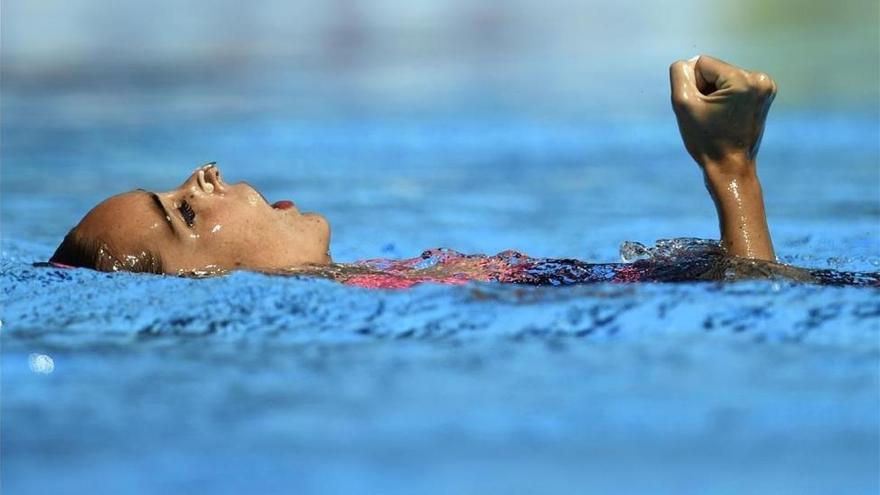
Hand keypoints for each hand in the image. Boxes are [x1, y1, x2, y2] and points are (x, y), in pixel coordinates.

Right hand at [669, 55, 776, 175]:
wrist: (730, 168)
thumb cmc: (706, 140)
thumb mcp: (683, 104)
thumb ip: (679, 74)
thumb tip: (687, 63)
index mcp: (743, 80)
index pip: (702, 64)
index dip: (694, 86)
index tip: (701, 110)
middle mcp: (760, 79)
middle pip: (715, 70)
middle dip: (706, 90)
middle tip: (709, 116)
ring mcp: (766, 87)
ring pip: (723, 77)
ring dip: (714, 95)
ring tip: (718, 118)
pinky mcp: (765, 94)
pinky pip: (734, 85)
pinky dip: (725, 98)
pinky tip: (726, 117)